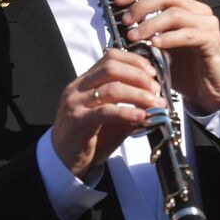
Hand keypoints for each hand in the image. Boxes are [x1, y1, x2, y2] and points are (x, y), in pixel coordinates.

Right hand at [52, 49, 165, 177]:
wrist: (63, 161)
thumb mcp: (112, 118)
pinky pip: (106, 111)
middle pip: (111, 68)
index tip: (152, 72)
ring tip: (155, 103)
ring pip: (112, 88)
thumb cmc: (89, 138)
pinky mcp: (78, 121)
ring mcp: (75, 103)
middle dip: (139, 76)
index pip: (110, 57)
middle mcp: (78, 88)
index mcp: (84, 82)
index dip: (134, 61)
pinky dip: (128, 112)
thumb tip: (157, 102)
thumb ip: (130, 107)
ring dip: (139, 94)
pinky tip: (143, 116)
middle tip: (156, 88)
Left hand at [115, 0, 219, 112]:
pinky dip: (169, 38)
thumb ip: (147, 33)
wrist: (208, 90)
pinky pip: (188, 34)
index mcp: (184, 7)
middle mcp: (198, 11)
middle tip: (125, 21)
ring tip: (134, 37)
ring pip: (176, 13)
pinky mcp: (212, 40)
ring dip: (150, 24)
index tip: (119, 1)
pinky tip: (155, 45)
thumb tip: (120, 26)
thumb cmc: (184, 68)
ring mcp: (207, 24)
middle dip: (141, 6)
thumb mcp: (161, 47)